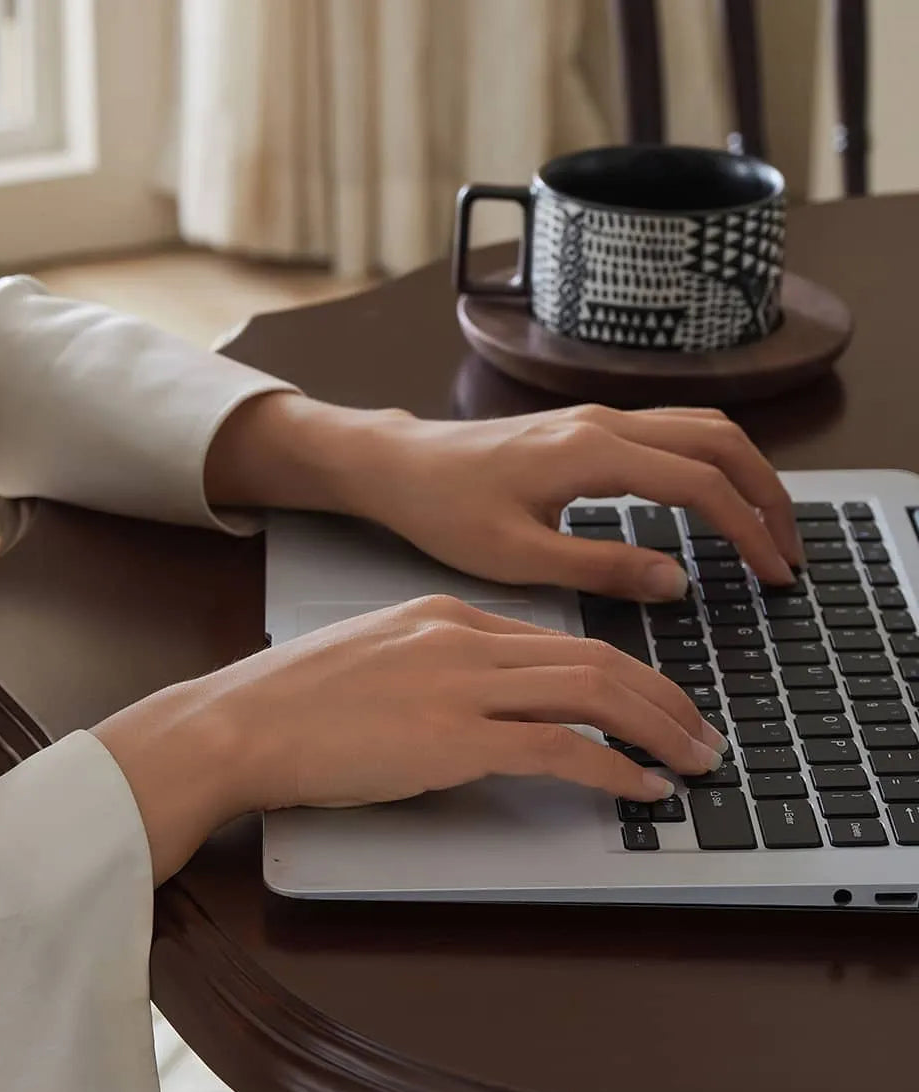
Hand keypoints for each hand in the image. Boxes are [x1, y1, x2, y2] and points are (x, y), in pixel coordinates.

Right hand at [93, 596, 726, 882]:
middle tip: (702, 731)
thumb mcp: (371, 659)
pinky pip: (558, 749)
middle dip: (662, 696)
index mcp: (442, 614)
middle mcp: (461, 638)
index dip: (619, 672)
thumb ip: (432, 667)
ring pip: (591, 692)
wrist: (237, 722)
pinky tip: (641, 789)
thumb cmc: (290, 701)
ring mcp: (458, 685)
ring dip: (657, 728)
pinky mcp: (451, 739)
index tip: (650, 701)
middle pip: (593, 658)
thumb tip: (482, 702)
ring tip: (694, 761)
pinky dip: (612, 769)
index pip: (554, 639)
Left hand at [205, 394, 802, 602]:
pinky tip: (709, 500)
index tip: (773, 575)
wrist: (397, 467)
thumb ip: (600, 567)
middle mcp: (602, 424)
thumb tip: (675, 579)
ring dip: (743, 470)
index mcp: (591, 454)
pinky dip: (708, 460)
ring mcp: (594, 419)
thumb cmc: (442, 510)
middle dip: (767, 492)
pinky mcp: (583, 428)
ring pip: (699, 426)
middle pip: (719, 439)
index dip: (748, 529)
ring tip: (764, 526)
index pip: (700, 483)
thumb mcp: (516, 555)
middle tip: (787, 552)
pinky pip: (670, 430)